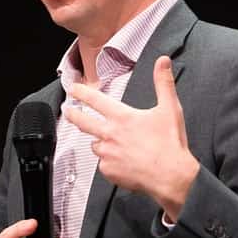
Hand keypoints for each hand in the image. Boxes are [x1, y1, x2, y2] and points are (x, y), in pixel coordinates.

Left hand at [64, 56, 199, 221]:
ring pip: (96, 145)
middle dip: (73, 114)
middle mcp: (110, 134)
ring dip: (102, 143)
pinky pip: (104, 165)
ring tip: (119, 146)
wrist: (170, 176)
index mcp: (122, 118)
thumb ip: (163, 83)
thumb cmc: (170, 144)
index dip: (82, 92)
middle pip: (84, 122)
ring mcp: (107, 154)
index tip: (73, 88)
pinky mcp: (108, 171)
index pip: (96, 100)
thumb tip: (163, 62)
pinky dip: (111, 162)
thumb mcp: (169, 109)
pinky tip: (125, 162)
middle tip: (67, 110)